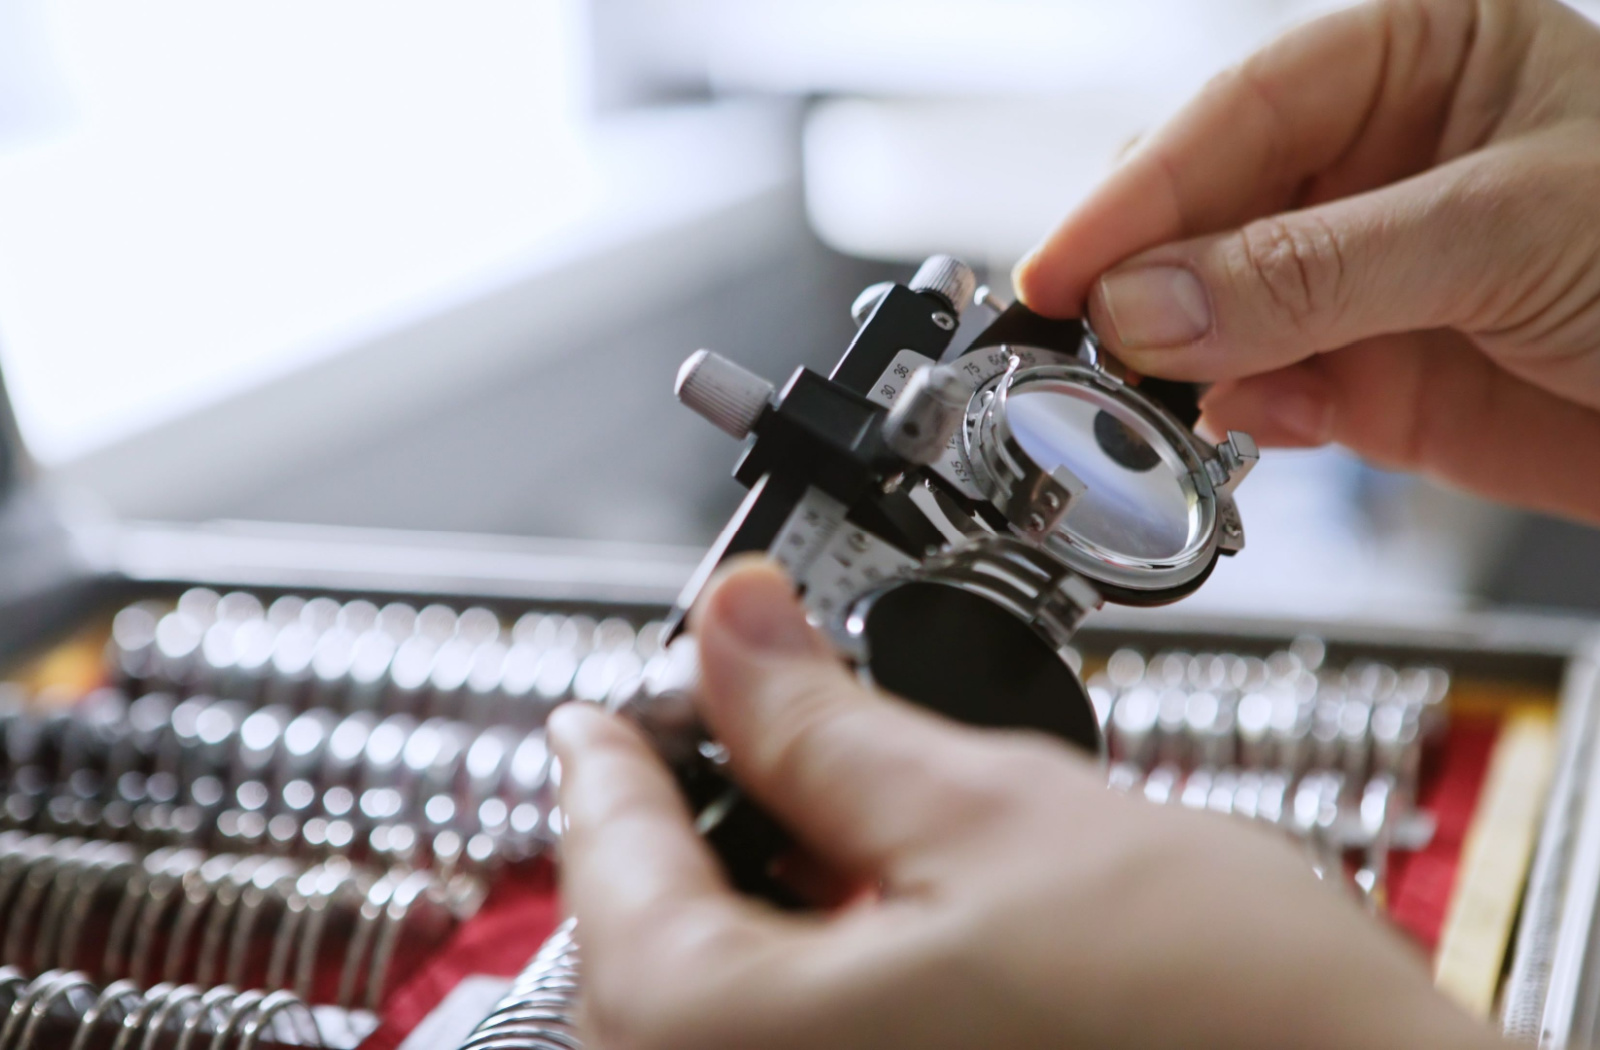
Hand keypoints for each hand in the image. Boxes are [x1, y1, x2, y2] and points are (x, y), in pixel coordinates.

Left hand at [549, 559, 1499, 1049]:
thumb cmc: (1229, 1031)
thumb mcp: (997, 817)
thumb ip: (830, 722)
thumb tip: (740, 628)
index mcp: (720, 1045)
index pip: (609, 857)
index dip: (616, 746)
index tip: (607, 705)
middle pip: (651, 941)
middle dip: (689, 821)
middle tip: (737, 729)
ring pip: (721, 1006)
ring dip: (753, 897)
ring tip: (824, 808)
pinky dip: (811, 971)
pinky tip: (876, 912)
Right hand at [1014, 0, 1599, 525]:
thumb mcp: (1505, 226)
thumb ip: (1315, 264)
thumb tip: (1151, 297)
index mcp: (1411, 65)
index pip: (1238, 112)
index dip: (1139, 190)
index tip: (1065, 266)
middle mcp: (1368, 169)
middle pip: (1202, 211)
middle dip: (1145, 278)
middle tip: (1097, 341)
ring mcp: (1356, 280)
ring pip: (1209, 313)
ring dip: (1176, 361)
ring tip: (1162, 398)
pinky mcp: (1361, 380)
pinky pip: (1255, 394)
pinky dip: (1235, 418)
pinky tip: (1251, 425)